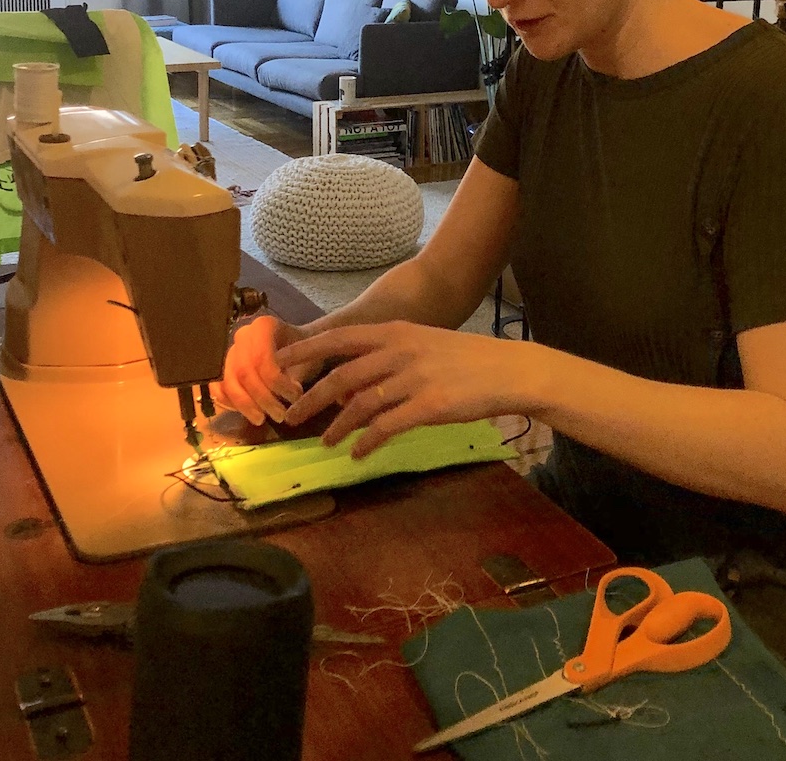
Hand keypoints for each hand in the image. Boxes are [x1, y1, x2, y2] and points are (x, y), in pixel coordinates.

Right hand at [212, 315, 318, 424]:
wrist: (298, 348)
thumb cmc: (306, 352)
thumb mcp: (309, 359)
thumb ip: (297, 374)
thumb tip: (290, 392)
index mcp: (263, 326)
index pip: (262, 358)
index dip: (276, 382)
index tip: (294, 398)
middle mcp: (242, 335)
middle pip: (243, 372)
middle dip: (261, 398)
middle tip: (280, 416)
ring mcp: (230, 351)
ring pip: (228, 382)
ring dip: (245, 405)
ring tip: (263, 420)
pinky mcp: (223, 368)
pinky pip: (219, 388)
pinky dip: (231, 404)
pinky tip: (248, 413)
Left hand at [277, 321, 528, 456]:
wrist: (507, 370)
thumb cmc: (463, 359)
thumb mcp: (421, 345)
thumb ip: (385, 359)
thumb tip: (347, 384)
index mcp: (395, 332)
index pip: (339, 338)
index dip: (306, 352)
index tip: (278, 366)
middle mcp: (399, 351)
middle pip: (341, 376)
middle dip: (311, 398)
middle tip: (291, 417)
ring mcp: (414, 378)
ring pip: (360, 405)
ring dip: (337, 427)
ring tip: (326, 443)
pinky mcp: (429, 406)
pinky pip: (386, 427)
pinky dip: (366, 441)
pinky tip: (358, 453)